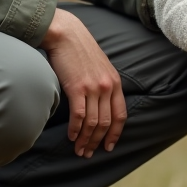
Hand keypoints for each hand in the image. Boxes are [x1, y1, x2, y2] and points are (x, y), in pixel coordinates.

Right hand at [40, 9, 126, 157]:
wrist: (65, 33)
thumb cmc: (79, 49)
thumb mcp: (99, 65)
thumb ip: (102, 83)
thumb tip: (98, 102)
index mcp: (115, 82)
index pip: (120, 115)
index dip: (115, 133)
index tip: (108, 146)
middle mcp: (107, 86)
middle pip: (106, 122)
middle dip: (98, 141)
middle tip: (88, 153)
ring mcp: (93, 88)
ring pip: (93, 123)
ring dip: (86, 140)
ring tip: (79, 150)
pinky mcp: (77, 88)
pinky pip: (79, 116)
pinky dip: (76, 130)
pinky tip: (72, 137)